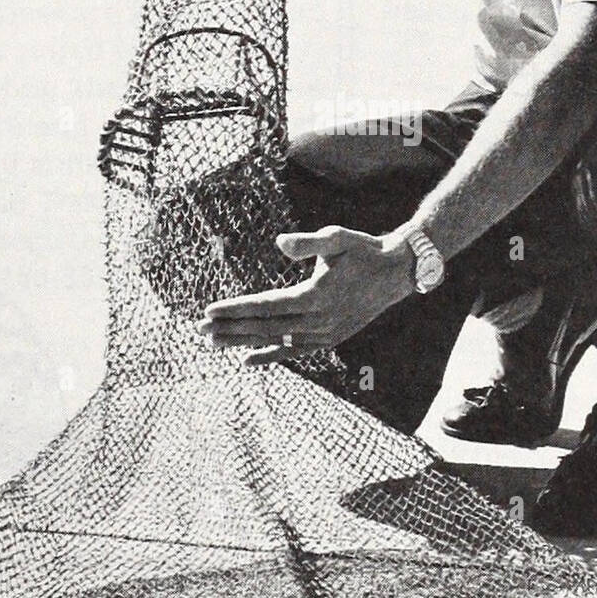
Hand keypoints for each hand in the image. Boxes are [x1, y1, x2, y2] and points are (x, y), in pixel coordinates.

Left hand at [198, 226, 414, 365]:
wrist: (396, 272)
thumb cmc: (364, 250)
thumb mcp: (338, 238)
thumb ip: (308, 242)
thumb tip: (280, 242)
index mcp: (316, 296)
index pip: (266, 305)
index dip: (236, 309)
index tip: (209, 310)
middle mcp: (319, 320)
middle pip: (265, 327)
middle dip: (231, 328)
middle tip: (200, 329)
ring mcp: (325, 334)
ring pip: (276, 341)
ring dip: (243, 342)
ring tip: (214, 342)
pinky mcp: (330, 339)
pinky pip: (294, 351)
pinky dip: (270, 355)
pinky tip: (247, 360)